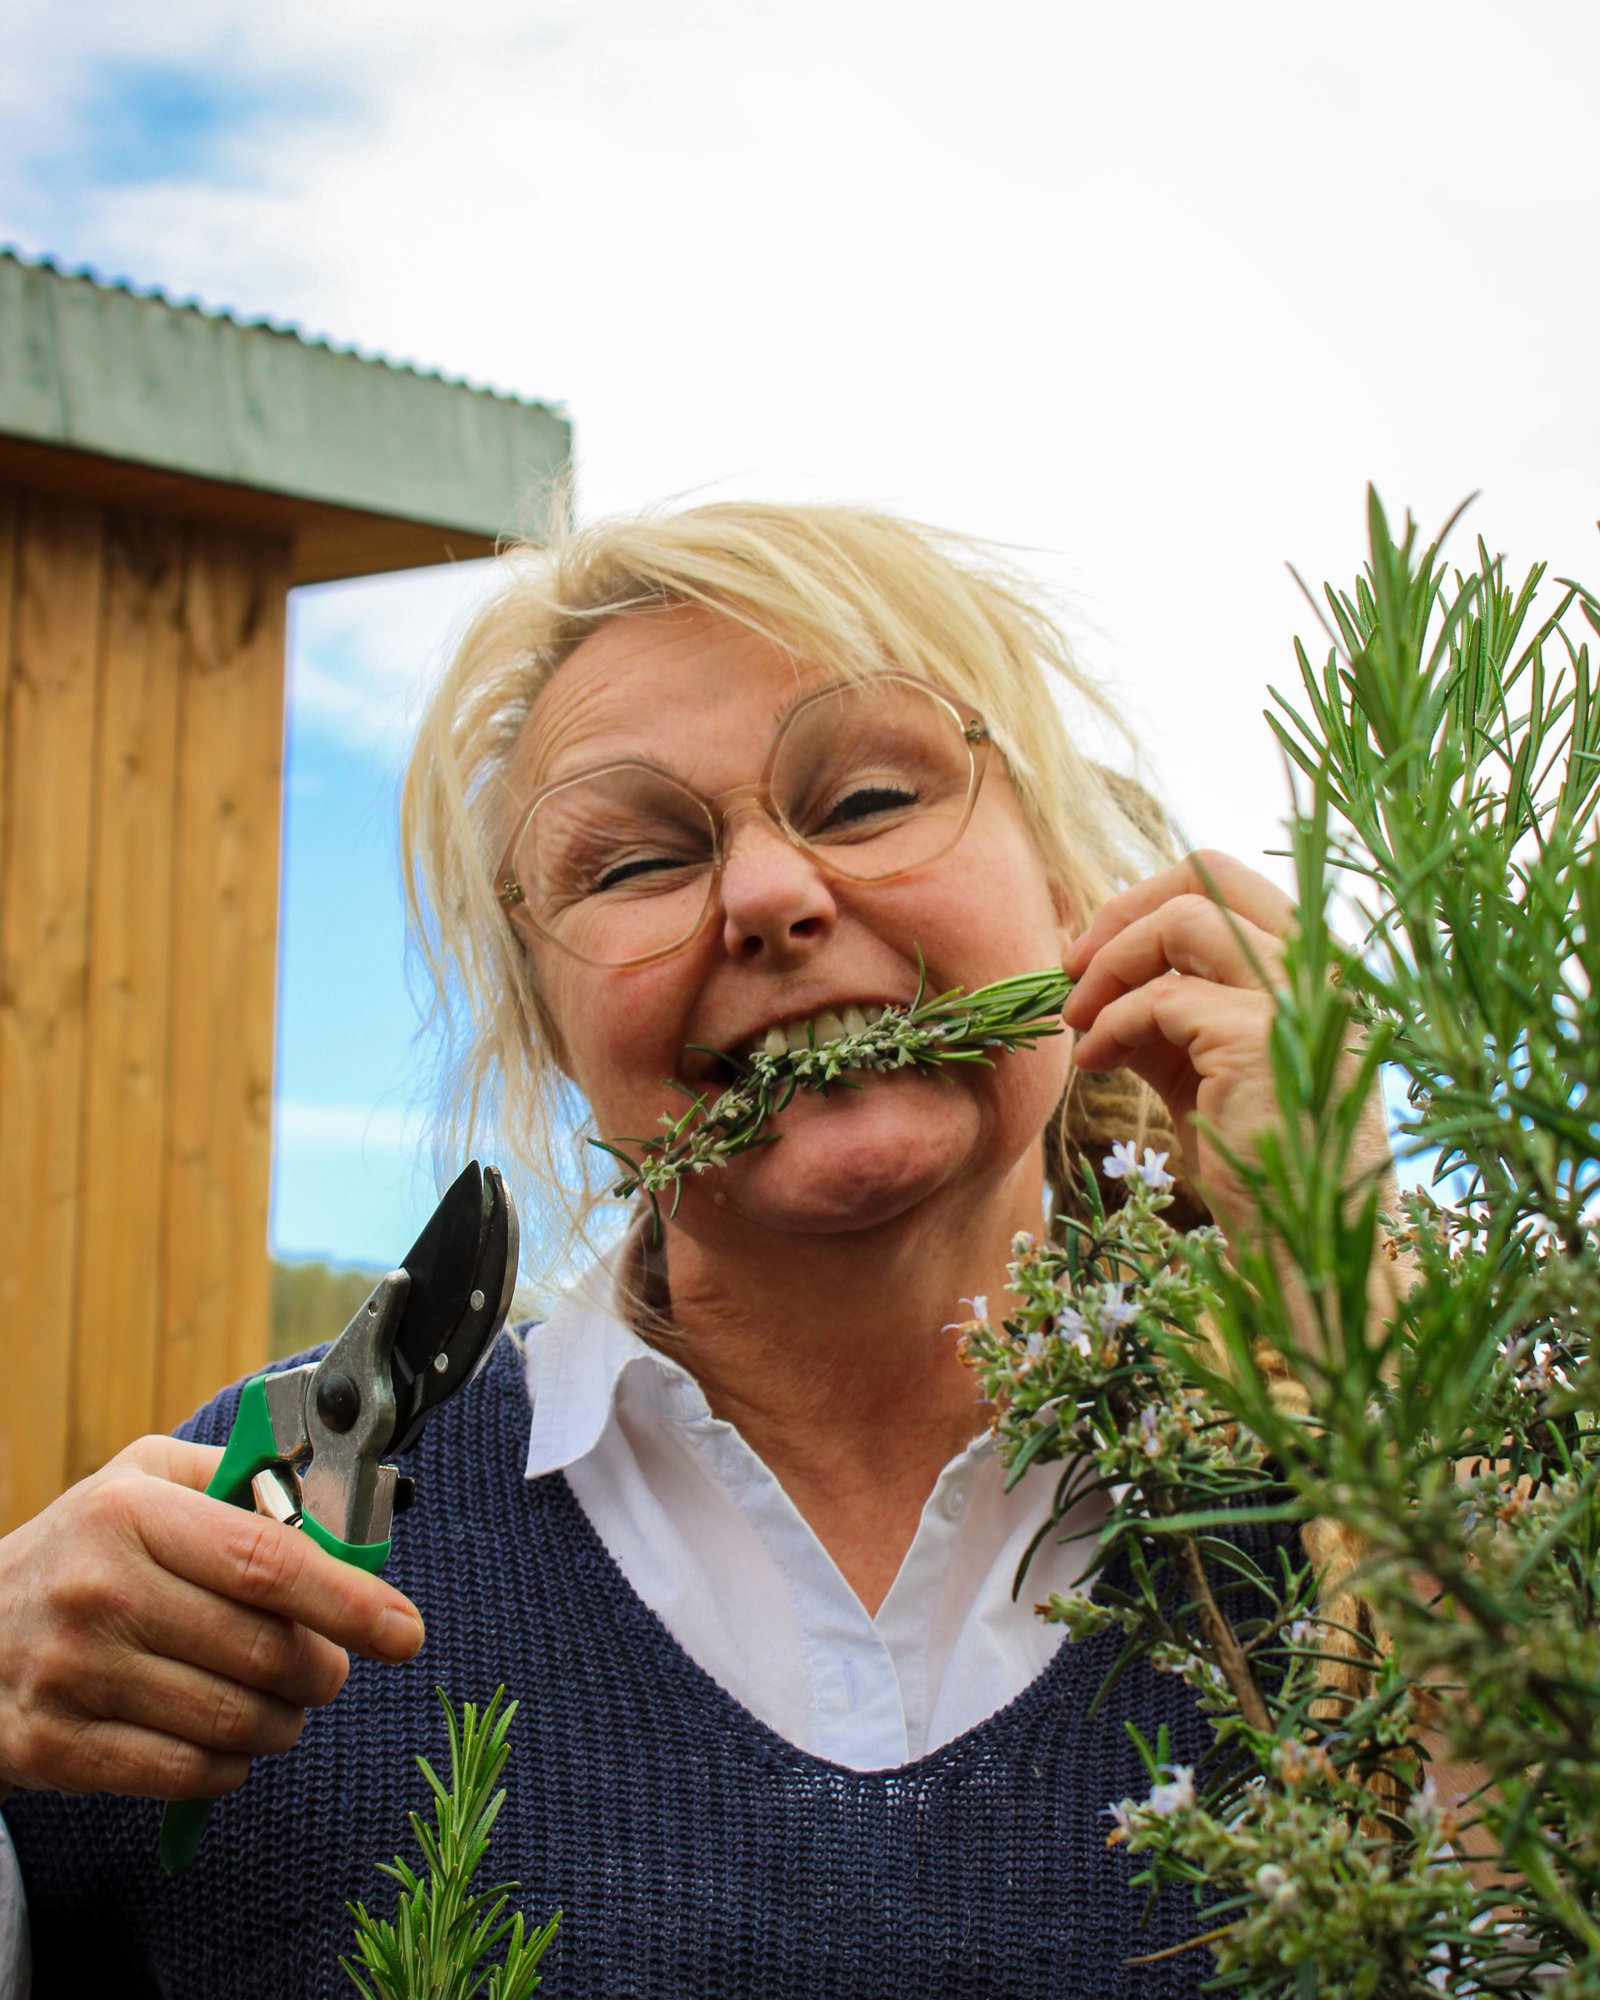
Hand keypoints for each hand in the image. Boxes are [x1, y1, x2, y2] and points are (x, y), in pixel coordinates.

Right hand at [0, 1435, 424, 1802]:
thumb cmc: (82, 1549)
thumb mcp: (145, 1480)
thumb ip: (240, 1480)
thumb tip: (335, 1509)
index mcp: (131, 1513)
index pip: (267, 1562)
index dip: (349, 1600)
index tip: (404, 1630)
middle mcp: (99, 1592)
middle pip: (262, 1650)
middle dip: (323, 1668)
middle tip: (327, 1666)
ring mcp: (71, 1675)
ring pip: (234, 1720)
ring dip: (284, 1720)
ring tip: (281, 1701)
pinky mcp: (54, 1749)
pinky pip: (186, 1773)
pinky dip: (233, 1765)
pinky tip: (230, 1741)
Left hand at [1062, 850, 1296, 1236]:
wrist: (1302, 1244)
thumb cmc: (1256, 1165)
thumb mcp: (1202, 1069)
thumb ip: (1166, 1014)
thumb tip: (1094, 974)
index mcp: (1312, 968)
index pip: (1227, 880)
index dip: (1146, 902)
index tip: (1092, 951)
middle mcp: (1318, 969)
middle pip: (1209, 873)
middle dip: (1124, 909)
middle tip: (1071, 965)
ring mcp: (1296, 998)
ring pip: (1183, 919)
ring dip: (1111, 963)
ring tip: (1076, 1020)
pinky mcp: (1259, 1037)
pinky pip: (1161, 997)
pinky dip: (1112, 1023)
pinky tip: (1094, 1063)